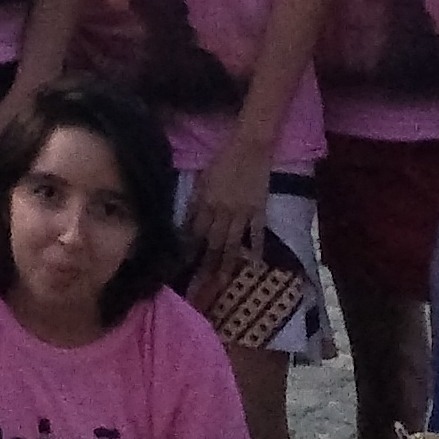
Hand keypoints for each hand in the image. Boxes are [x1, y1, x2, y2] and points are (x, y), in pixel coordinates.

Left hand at [185, 139, 273, 278]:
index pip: (193, 234)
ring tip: (220, 286)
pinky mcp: (260, 209)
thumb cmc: (223, 160)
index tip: (179, 273)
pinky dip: (255, 248)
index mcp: (205, 202)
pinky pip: (257, 232)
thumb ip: (194, 203)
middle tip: (196, 292)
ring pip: (232, 244)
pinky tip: (254, 265)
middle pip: (211, 245)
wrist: (250, 145)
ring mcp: (242, 212)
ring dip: (225, 267)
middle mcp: (222, 211)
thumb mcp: (202, 180)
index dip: (186, 254)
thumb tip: (185, 227)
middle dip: (203, 270)